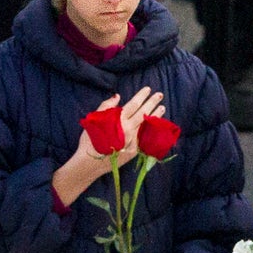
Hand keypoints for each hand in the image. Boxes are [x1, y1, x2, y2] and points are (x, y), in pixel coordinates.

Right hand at [55, 88, 165, 206]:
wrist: (89, 163)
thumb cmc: (90, 140)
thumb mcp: (95, 120)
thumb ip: (106, 107)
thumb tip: (118, 96)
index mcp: (118, 121)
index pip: (133, 105)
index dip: (141, 96)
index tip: (148, 89)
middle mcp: (128, 130)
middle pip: (143, 113)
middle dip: (152, 102)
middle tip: (160, 95)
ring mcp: (133, 141)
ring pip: (147, 125)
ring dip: (155, 115)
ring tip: (162, 107)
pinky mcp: (135, 150)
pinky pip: (145, 136)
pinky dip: (151, 129)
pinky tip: (156, 124)